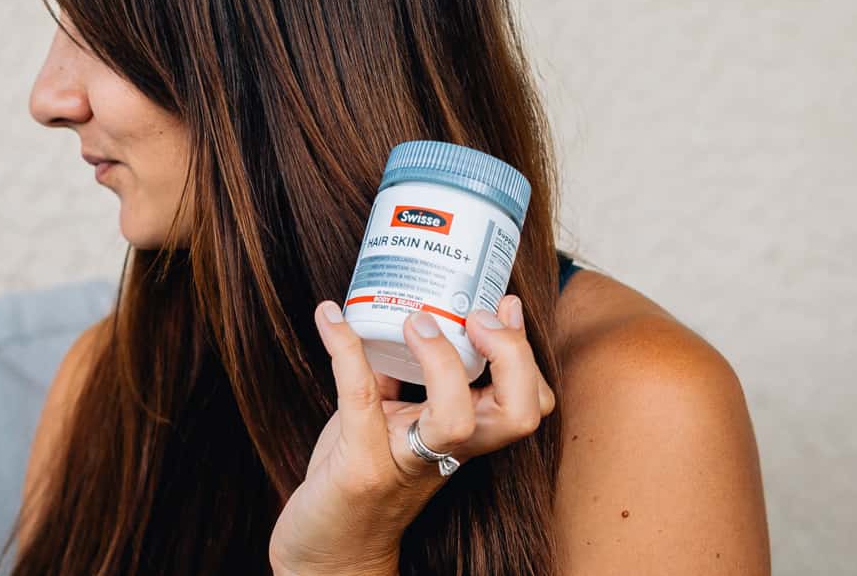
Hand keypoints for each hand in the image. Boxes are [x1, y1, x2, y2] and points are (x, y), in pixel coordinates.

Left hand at [268, 295, 555, 575]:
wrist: (330, 551)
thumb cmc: (364, 478)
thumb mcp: (393, 422)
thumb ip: (403, 378)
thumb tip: (402, 314)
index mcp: (465, 437)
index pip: (527, 403)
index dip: (525, 353)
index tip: (503, 305)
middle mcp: (447, 452)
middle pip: (516, 413)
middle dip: (510, 356)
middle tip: (476, 317)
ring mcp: (407, 462)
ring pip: (456, 419)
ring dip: (441, 357)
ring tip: (416, 317)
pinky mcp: (361, 467)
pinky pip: (360, 398)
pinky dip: (345, 349)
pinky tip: (328, 318)